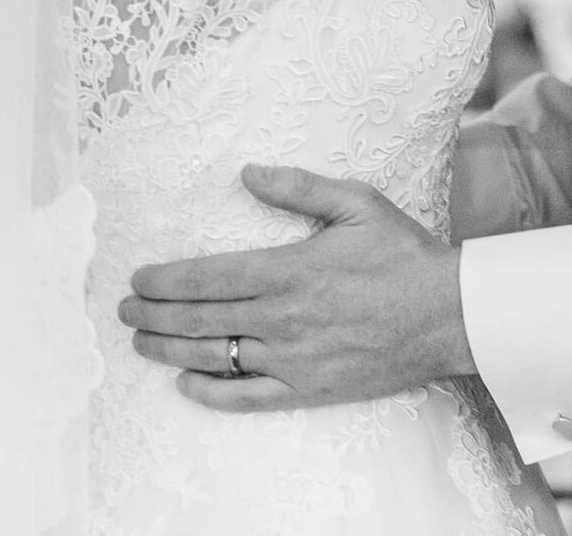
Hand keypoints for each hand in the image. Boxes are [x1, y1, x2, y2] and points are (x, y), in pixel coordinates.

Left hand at [119, 164, 470, 414]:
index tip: (137, 280)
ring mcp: (293, 359)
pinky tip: (186, 385)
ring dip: (170, 351)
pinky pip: (248, 398)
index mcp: (289, 271)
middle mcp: (283, 318)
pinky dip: (212, 393)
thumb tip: (247, 172)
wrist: (448, 316)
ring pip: (216, 357)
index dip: (166, 281)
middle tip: (123, 312)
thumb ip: (298, 188)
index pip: (209, 277)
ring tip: (140, 343)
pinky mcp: (308, 389)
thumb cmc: (403, 256)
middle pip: (201, 319)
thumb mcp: (356, 203)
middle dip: (154, 315)